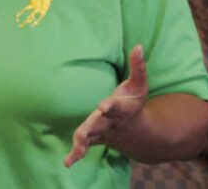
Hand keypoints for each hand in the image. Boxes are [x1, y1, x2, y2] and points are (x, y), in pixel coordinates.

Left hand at [64, 44, 148, 167]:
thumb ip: (138, 66)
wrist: (136, 132)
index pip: (116, 106)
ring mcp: (102, 132)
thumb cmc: (134, 103)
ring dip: (82, 144)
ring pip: (91, 138)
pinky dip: (76, 155)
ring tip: (74, 152)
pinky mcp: (94, 139)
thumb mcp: (139, 84)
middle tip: (83, 134)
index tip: (103, 105)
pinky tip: (68, 162)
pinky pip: (85, 148)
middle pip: (100, 125)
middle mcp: (111, 122)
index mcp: (122, 108)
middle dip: (92, 128)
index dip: (111, 106)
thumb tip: (138, 45)